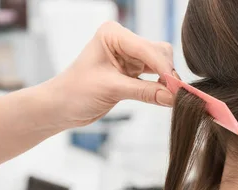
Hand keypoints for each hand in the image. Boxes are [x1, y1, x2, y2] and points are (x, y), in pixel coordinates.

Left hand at [43, 21, 176, 127]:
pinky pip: (155, 76)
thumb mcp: (111, 90)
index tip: (177, 89)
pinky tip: (164, 97)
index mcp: (113, 34)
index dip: (163, 69)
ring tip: (171, 99)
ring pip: (160, 64)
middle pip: (159, 53)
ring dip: (166, 81)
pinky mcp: (133, 71)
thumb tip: (173, 97)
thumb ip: (144, 92)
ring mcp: (129, 56)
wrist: (61, 107)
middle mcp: (123, 41)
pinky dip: (161, 87)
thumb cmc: (75, 92)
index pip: (147, 48)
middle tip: (175, 96)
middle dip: (167, 74)